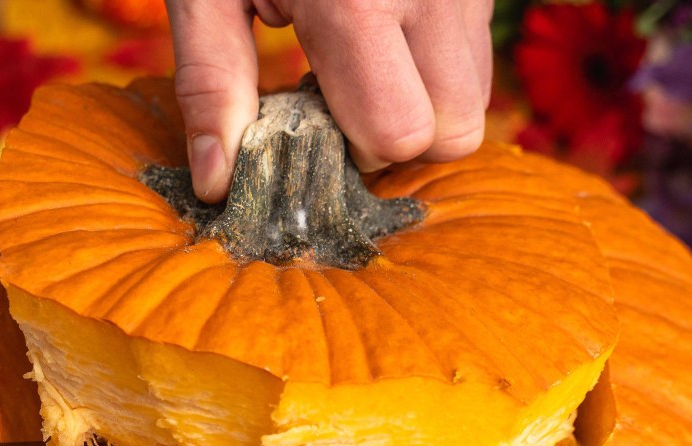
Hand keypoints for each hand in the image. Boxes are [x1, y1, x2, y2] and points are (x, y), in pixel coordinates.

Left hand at [168, 0, 493, 200]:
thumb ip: (213, 82)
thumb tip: (216, 182)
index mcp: (359, 1)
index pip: (398, 134)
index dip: (350, 144)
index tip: (307, 108)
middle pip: (456, 129)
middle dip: (398, 132)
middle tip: (337, 88)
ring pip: (477, 94)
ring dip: (421, 97)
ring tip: (360, 49)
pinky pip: (477, 49)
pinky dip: (434, 57)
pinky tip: (384, 21)